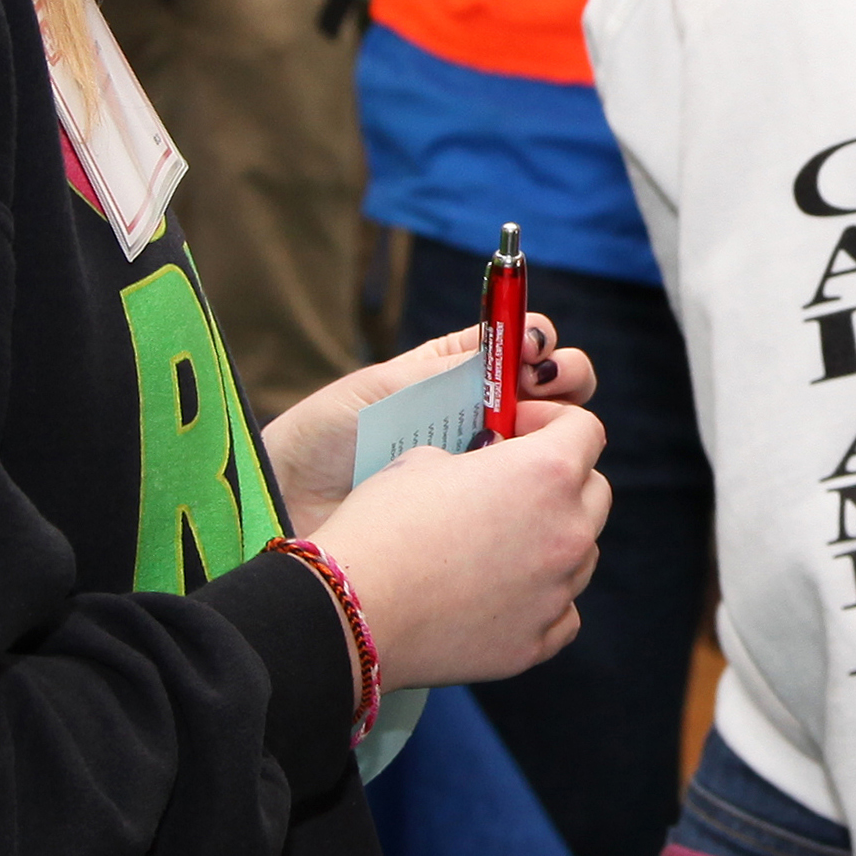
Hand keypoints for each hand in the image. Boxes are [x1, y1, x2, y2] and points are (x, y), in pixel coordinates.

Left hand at [256, 317, 593, 536]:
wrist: (289, 502)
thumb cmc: (326, 437)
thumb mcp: (386, 387)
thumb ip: (451, 366)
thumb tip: (521, 341)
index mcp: (460, 374)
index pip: (526, 345)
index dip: (540, 342)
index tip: (533, 349)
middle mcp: (483, 416)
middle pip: (556, 391)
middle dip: (566, 379)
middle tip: (540, 389)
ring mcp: (487, 467)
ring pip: (551, 445)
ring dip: (554, 432)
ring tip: (521, 435)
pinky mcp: (483, 514)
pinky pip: (527, 497)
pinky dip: (536, 487)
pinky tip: (515, 484)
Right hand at [307, 407, 609, 687]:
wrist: (353, 611)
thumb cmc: (382, 524)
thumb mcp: (423, 460)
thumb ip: (476, 458)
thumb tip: (487, 471)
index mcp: (546, 472)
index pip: (585, 429)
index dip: (552, 420)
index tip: (519, 428)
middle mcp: (568, 531)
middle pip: (594, 491)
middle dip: (562, 479)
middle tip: (513, 484)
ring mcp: (558, 591)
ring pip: (583, 552)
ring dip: (555, 539)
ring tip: (502, 542)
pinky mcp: (538, 642)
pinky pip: (563, 612)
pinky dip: (542, 598)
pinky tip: (504, 592)